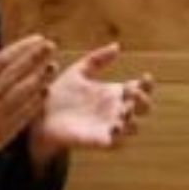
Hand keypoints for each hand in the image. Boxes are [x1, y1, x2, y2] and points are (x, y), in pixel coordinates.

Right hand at [0, 34, 56, 162]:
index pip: (0, 61)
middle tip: (51, 46)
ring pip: (22, 93)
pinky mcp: (6, 131)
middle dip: (34, 58)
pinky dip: (36, 101)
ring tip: (53, 66)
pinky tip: (47, 90)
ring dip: (39, 79)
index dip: (20, 48)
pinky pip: (25, 113)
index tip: (37, 39)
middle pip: (13, 74)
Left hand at [30, 43, 154, 161]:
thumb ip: (98, 59)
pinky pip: (116, 143)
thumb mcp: (79, 71)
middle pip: (142, 108)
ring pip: (133, 127)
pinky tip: (115, 126)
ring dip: (133, 119)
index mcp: (113, 93)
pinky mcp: (98, 140)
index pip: (140, 89)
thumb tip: (117, 46)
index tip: (145, 77)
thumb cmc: (60, 94)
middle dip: (143, 100)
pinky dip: (120, 136)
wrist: (41, 115)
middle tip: (132, 93)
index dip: (147, 85)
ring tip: (124, 110)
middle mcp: (115, 110)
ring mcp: (108, 127)